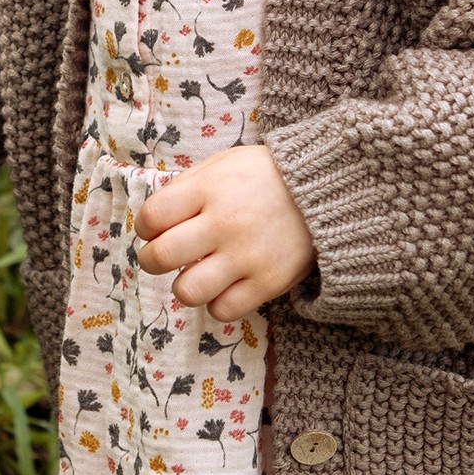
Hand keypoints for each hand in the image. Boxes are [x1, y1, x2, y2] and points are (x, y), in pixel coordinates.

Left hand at [133, 146, 315, 322]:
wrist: (328, 189)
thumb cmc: (265, 176)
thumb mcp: (223, 164)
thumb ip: (187, 187)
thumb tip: (154, 219)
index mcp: (209, 189)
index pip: (151, 217)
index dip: (145, 226)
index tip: (156, 228)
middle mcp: (224, 224)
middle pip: (160, 257)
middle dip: (151, 259)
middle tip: (163, 256)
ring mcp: (247, 256)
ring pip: (188, 291)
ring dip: (184, 285)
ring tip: (197, 273)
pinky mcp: (269, 283)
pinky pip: (223, 310)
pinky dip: (217, 302)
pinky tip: (224, 285)